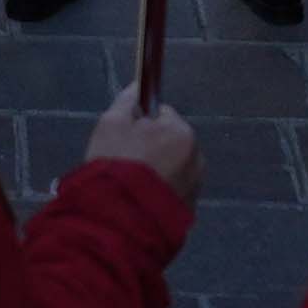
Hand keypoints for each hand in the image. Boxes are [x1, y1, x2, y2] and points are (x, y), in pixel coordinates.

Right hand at [78, 90, 203, 209]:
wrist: (121, 220)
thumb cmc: (115, 164)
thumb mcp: (110, 124)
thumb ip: (126, 102)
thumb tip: (137, 87)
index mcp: (182, 132)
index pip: (161, 115)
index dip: (139, 124)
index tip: (123, 138)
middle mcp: (197, 158)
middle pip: (169, 142)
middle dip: (151, 148)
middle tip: (125, 162)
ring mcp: (196, 187)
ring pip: (172, 167)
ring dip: (157, 170)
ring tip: (132, 184)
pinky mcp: (189, 211)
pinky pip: (172, 191)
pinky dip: (160, 191)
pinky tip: (140, 199)